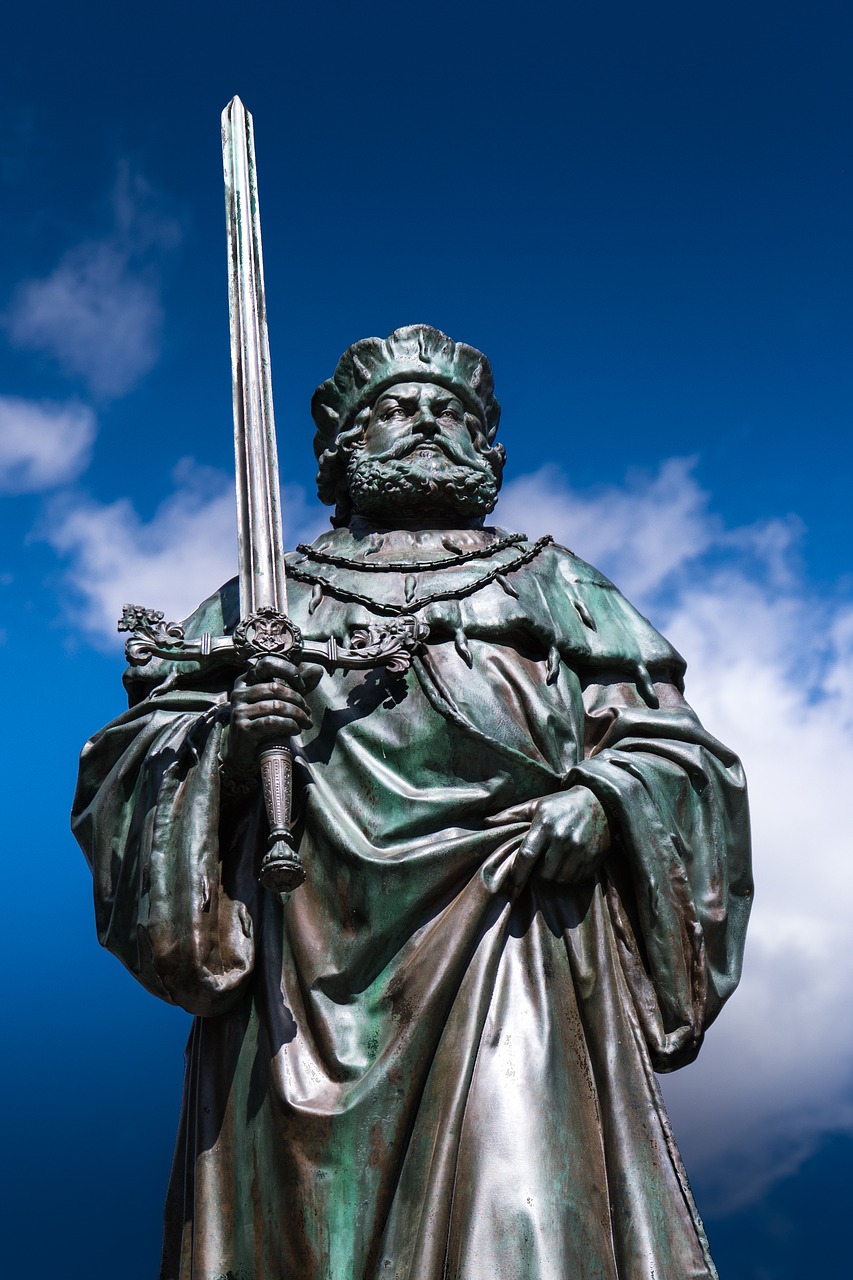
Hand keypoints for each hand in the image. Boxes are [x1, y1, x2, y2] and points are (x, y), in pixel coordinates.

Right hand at [224, 655, 313, 777]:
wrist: (244, 753)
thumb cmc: (263, 724)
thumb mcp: (279, 702)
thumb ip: (296, 686)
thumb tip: (318, 669)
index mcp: (246, 681)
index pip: (267, 664)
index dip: (288, 671)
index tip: (302, 686)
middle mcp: (239, 693)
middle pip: (276, 688)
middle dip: (298, 700)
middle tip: (307, 713)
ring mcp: (239, 710)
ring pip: (276, 706)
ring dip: (297, 715)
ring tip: (306, 723)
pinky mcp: (243, 728)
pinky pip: (272, 722)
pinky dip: (289, 725)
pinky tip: (296, 729)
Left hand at [511, 787, 610, 890]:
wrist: (599, 801)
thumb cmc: (561, 804)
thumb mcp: (536, 805)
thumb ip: (511, 814)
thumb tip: (487, 822)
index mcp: (545, 824)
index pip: (526, 856)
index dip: (517, 875)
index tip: (510, 889)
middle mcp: (562, 838)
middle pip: (543, 873)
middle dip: (538, 874)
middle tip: (540, 864)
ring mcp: (579, 849)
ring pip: (559, 879)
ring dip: (554, 876)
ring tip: (555, 862)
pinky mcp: (593, 857)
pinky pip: (576, 879)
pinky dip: (569, 876)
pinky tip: (569, 863)